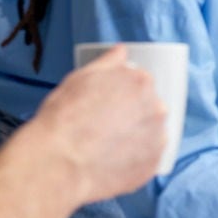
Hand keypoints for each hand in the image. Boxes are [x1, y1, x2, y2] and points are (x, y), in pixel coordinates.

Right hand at [16, 45, 166, 203]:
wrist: (60, 163)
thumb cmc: (64, 119)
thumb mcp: (80, 79)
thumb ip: (107, 63)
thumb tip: (121, 52)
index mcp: (140, 82)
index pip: (141, 83)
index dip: (124, 94)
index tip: (110, 104)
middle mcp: (156, 109)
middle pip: (150, 108)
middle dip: (133, 115)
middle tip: (107, 127)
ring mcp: (158, 139)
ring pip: (151, 134)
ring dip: (137, 137)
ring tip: (109, 146)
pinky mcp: (154, 165)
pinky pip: (149, 159)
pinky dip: (136, 160)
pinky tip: (115, 161)